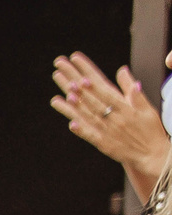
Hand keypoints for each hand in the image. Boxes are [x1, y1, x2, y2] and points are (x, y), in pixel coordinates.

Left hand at [53, 53, 170, 185]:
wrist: (154, 155)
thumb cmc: (150, 130)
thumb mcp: (146, 107)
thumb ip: (132, 90)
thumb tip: (122, 71)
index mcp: (124, 105)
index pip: (102, 83)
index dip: (87, 71)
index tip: (75, 59)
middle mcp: (114, 116)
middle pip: (90, 96)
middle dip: (73, 80)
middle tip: (59, 66)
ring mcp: (108, 130)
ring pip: (87, 114)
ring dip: (73, 103)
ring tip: (61, 90)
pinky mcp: (104, 144)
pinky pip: (90, 136)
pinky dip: (81, 129)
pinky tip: (70, 122)